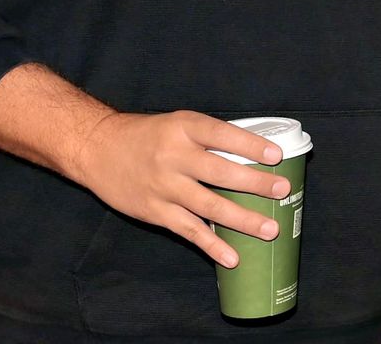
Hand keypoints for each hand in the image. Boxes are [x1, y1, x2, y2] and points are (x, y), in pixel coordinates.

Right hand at [68, 110, 287, 268]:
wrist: (97, 149)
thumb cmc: (147, 135)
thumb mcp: (178, 123)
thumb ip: (209, 138)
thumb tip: (253, 157)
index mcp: (184, 128)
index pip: (222, 135)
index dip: (250, 146)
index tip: (276, 155)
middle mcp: (174, 157)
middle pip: (221, 172)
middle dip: (255, 183)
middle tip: (282, 190)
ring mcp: (164, 186)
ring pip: (209, 205)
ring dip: (242, 219)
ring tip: (270, 229)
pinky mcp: (155, 211)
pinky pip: (189, 230)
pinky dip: (212, 245)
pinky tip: (232, 257)